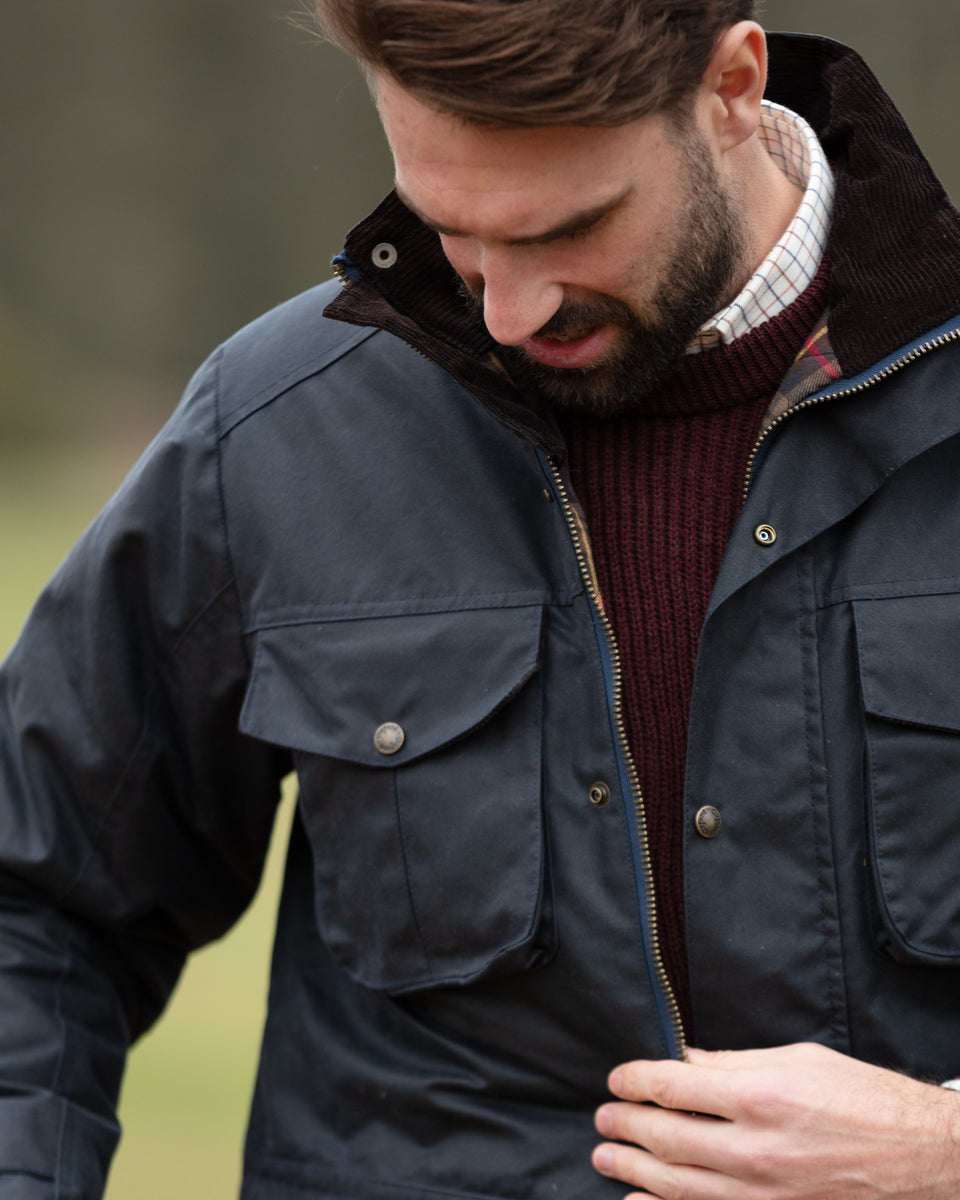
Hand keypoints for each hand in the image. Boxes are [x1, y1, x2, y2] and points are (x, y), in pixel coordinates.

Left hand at [592, 1042, 959, 1198]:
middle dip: (626, 1127)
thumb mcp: (798, 1059)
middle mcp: (757, 1149)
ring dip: (634, 1173)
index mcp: (760, 1095)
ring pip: (679, 1186)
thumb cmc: (863, 1098)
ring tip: (605, 1159)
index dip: (636, 1081)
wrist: (921, 1156)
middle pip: (668, 1139)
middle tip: (603, 1119)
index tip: (618, 1078)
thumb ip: (734, 1063)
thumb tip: (686, 1062)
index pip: (674, 1086)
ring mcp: (765, 1194)